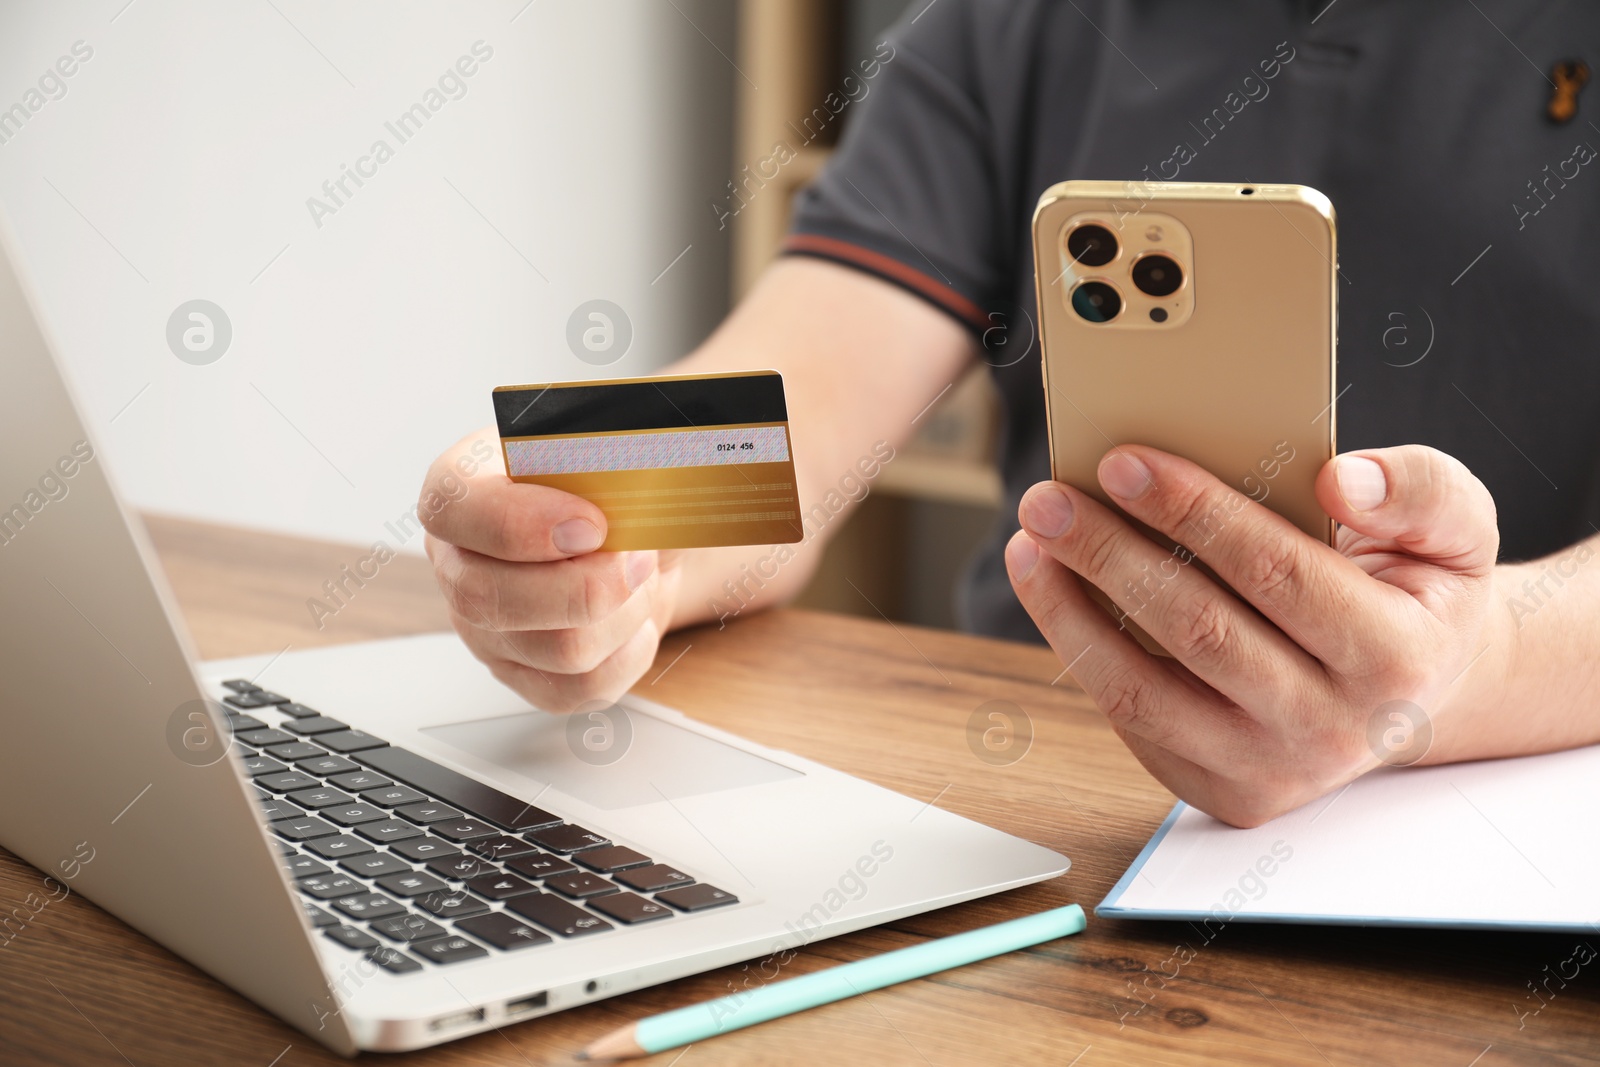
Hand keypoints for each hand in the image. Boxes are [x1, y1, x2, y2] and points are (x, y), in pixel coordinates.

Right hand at [419, 427, 681, 711]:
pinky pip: (578, 688)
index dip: (520, 524)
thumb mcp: (620, 455)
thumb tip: (640, 480)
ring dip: (624, 615)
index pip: (452, 508)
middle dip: (589, 585)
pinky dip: (628, 655)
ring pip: (554, 649)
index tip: (593, 524)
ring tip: (643, 581)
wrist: (644, 536)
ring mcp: (485, 627)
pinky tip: (636, 621)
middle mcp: (460, 561)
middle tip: (640, 557)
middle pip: (489, 598)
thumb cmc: (617, 485)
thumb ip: (615, 464)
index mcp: (464, 487)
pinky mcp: (523, 674)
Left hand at [1006, 444, 1511, 826]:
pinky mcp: (1220, 791)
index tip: (1122, 462)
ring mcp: (1271, 772)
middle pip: (1196, 631)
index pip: (1275, 574)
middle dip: (1110, 556)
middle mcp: (1332, 729)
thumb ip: (1418, 490)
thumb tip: (1339, 477)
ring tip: (1030, 546)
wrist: (1419, 695)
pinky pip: (1133, 721)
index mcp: (1395, 658)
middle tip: (1048, 499)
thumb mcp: (1457, 530)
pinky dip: (1082, 653)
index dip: (1193, 514)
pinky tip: (1054, 594)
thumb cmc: (1420, 593)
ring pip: (1143, 692)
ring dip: (1070, 614)